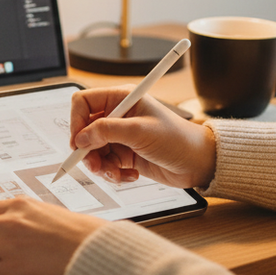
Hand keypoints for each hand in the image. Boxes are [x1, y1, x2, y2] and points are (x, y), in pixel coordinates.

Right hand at [70, 88, 216, 188]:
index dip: (77, 121)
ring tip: (116, 173)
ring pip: (92, 151)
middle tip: (94, 165)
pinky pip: (105, 164)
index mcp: (122, 99)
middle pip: (84, 130)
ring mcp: (120, 136)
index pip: (84, 102)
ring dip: (101, 166)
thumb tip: (81, 137)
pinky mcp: (124, 155)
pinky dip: (113, 173)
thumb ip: (107, 131)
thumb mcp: (140, 132)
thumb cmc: (178, 139)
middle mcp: (118, 116)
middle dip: (88, 150)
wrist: (198, 163)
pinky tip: (129, 175)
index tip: (78, 141)